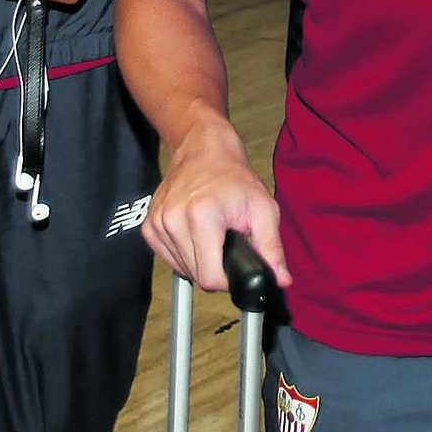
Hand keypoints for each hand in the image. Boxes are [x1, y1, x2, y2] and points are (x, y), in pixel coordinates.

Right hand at [142, 115, 291, 291]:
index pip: (209, 278)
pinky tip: (195, 235)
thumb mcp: (263, 208)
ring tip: (212, 234)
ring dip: (199, 260)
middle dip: (215, 267)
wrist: (204, 151)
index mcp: (201, 216)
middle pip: (195, 275)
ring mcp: (158, 222)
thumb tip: (281, 280)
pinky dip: (183, 253)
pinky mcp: (150, 225)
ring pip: (181, 268)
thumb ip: (272, 248)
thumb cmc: (235, 178)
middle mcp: (174, 220)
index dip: (227, 279)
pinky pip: (167, 257)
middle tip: (227, 243)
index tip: (236, 262)